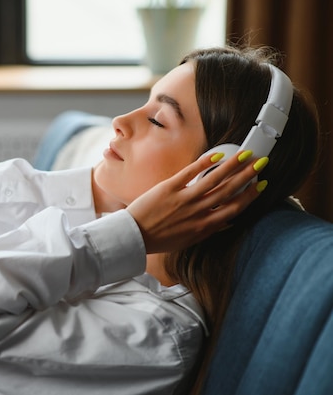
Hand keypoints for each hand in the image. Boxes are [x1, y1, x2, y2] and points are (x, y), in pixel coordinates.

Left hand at [126, 150, 267, 253]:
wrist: (134, 236)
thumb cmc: (160, 239)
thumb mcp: (189, 240)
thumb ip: (207, 229)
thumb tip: (225, 221)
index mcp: (204, 226)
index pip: (234, 208)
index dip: (250, 195)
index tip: (261, 184)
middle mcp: (197, 212)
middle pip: (229, 190)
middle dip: (247, 175)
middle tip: (261, 162)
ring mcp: (184, 199)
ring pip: (214, 179)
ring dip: (232, 165)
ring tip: (244, 154)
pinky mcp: (169, 188)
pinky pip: (190, 172)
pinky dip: (204, 163)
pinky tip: (216, 154)